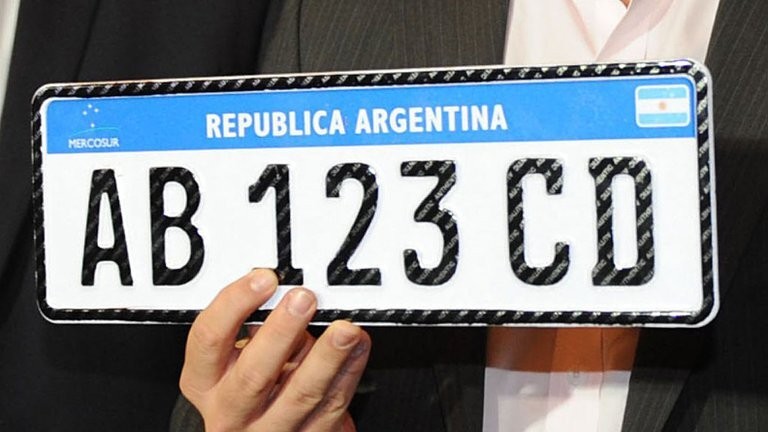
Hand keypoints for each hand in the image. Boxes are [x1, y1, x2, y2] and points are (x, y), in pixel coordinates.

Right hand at [179, 269, 370, 431]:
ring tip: (345, 329)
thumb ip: (259, 330)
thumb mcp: (239, 357)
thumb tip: (292, 295)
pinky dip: (348, 373)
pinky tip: (357, 348)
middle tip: (304, 300)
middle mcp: (230, 411)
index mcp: (204, 382)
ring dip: (326, 358)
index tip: (264, 278)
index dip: (234, 305)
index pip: (208, 340)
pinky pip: (331, 408)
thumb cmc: (252, 383)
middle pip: (253, 375)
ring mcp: (267, 431)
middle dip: (282, 332)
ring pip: (300, 396)